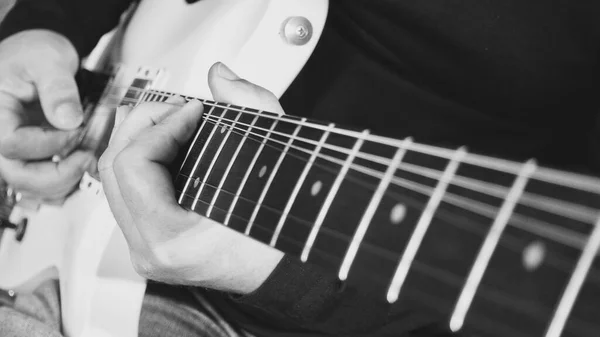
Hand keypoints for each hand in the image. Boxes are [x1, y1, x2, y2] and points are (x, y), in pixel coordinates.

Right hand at [0, 30, 95, 203]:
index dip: (48, 143)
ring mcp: (14, 149)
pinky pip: (42, 182)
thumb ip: (58, 88)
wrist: (39, 55)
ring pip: (30, 185)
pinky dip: (65, 180)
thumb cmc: (36, 52)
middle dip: (56, 175)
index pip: (12, 144)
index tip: (75, 128)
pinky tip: (83, 163)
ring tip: (86, 158)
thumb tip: (69, 120)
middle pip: (16, 175)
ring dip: (63, 181)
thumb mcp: (49, 59)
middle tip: (85, 157)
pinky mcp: (30, 156)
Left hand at [98, 62, 283, 293]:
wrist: (287, 266)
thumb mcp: (276, 158)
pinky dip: (146, 162)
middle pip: (114, 168)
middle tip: (180, 107)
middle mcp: (151, 252)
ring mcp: (148, 252)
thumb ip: (250, 107)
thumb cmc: (285, 228)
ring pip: (115, 181)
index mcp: (173, 241)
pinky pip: (130, 195)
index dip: (163, 123)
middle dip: (146, 124)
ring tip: (177, 122)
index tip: (195, 109)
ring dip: (143, 140)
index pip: (134, 164)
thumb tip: (218, 76)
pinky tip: (172, 145)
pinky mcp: (152, 247)